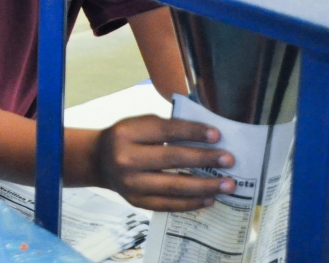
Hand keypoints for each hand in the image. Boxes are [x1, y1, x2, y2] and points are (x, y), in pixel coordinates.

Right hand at [92, 115, 236, 211]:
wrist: (99, 160)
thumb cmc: (127, 138)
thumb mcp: (139, 123)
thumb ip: (166, 128)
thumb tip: (207, 137)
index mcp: (127, 132)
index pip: (165, 130)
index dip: (192, 132)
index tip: (217, 135)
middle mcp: (126, 159)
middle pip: (172, 159)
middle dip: (204, 159)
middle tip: (229, 160)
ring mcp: (131, 184)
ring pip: (173, 186)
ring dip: (205, 186)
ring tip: (228, 184)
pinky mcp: (136, 202)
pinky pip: (168, 204)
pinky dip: (191, 202)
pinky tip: (209, 198)